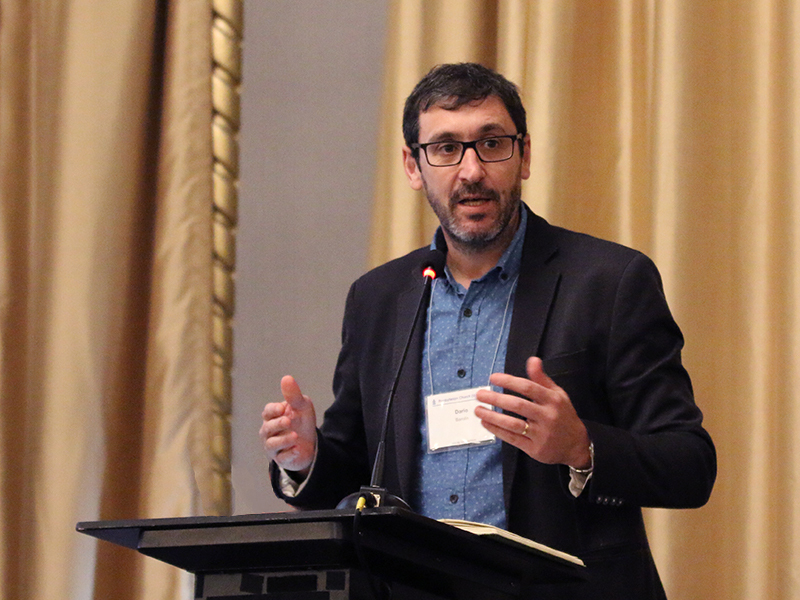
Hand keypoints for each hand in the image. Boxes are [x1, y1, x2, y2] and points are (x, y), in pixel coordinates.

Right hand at [259, 375, 316, 472]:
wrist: (310, 443)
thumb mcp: (301, 406)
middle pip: (267, 428)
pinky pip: (282, 458)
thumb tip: (286, 378)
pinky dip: (289, 454)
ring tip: (295, 436)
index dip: (273, 410)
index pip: (267, 412)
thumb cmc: (301, 421)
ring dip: (283, 440)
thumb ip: (293, 395)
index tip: (282, 408)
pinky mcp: (281, 460)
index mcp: (272, 417)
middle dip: (277, 424)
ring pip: (272, 445)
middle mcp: (269, 432)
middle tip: (288, 421)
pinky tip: (297, 449)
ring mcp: (273, 447)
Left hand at [475, 357, 590, 467]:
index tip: (492, 378)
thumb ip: (542, 378)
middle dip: (496, 398)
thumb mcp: (558, 395)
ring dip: (492, 416)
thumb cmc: (563, 415)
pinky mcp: (535, 449)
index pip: (528, 387)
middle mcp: (547, 416)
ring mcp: (541, 434)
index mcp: (553, 400)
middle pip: (518, 405)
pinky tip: (486, 423)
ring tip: (478, 410)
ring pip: (512, 424)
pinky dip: (497, 430)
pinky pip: (512, 438)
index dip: (509, 381)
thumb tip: (532, 359)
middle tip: (480, 394)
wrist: (577, 445)